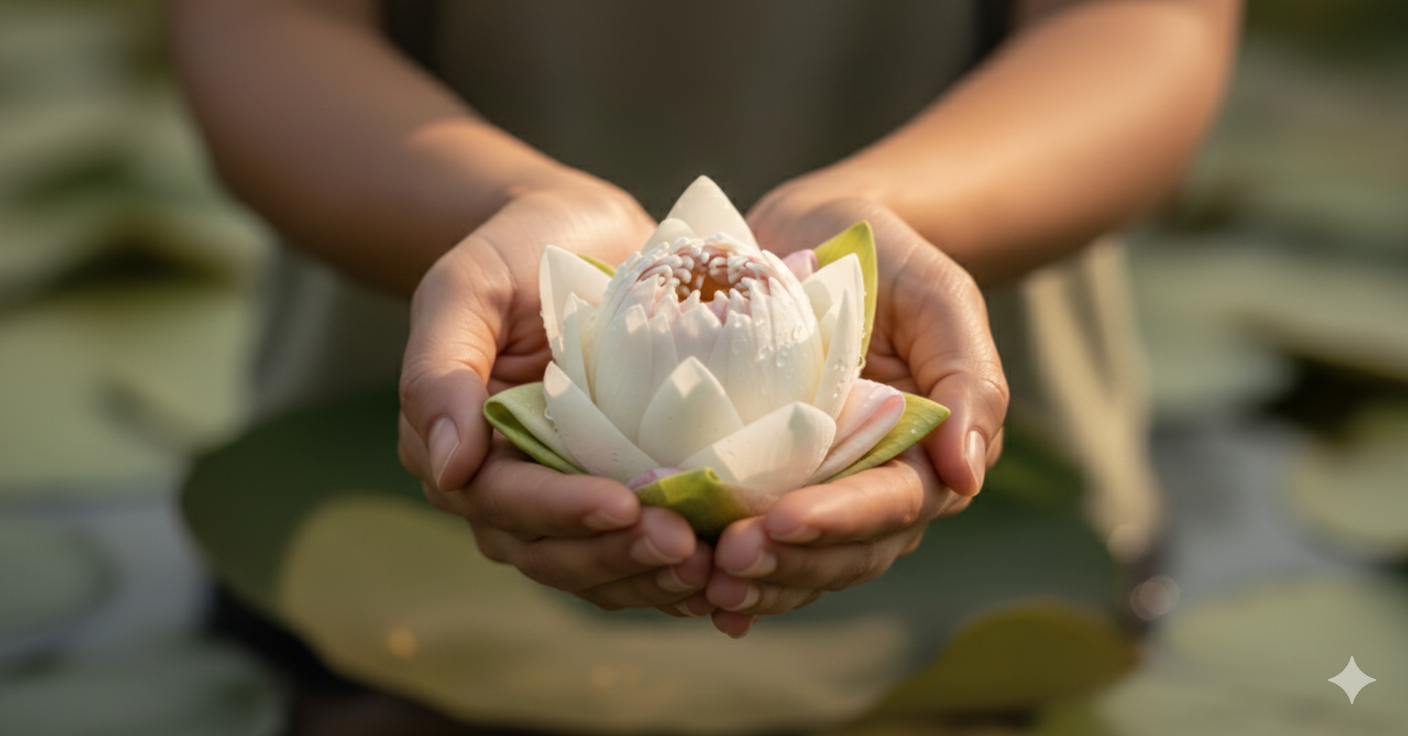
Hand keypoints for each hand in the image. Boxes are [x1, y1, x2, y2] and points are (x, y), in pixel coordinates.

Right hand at [397, 179, 713, 613]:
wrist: (584, 234)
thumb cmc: (517, 251)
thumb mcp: (465, 287)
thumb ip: (439, 371)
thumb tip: (448, 468)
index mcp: (460, 447)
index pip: (503, 501)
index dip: (562, 511)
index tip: (625, 506)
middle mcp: (507, 486)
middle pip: (551, 551)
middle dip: (616, 554)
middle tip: (685, 547)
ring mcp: (565, 495)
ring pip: (597, 566)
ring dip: (649, 575)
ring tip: (710, 568)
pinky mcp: (619, 492)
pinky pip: (636, 550)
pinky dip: (673, 570)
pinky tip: (723, 570)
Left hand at [699, 190, 1009, 636]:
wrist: (807, 234)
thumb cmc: (881, 258)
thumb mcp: (937, 294)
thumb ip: (970, 378)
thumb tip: (967, 475)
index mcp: (928, 450)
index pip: (894, 504)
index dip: (841, 519)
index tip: (782, 520)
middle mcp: (878, 483)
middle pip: (847, 552)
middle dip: (791, 563)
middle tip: (729, 559)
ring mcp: (822, 490)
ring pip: (803, 563)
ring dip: (760, 582)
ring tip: (705, 583)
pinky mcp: (769, 486)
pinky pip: (759, 545)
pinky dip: (732, 573)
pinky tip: (694, 593)